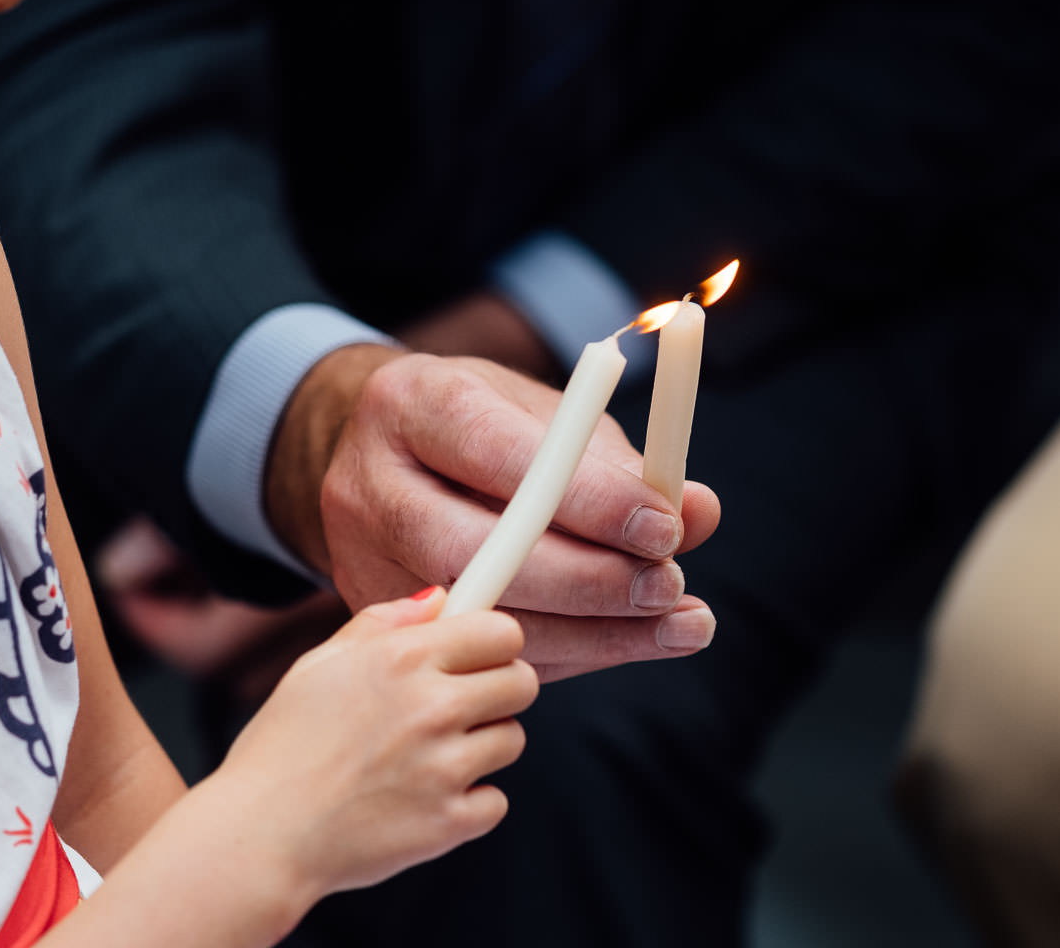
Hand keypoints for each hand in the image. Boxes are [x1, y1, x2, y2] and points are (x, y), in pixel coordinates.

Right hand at [213, 589, 537, 896]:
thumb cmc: (281, 747)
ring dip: (482, 746)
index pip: (502, 631)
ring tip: (429, 756)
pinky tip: (423, 799)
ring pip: (512, 740)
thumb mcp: (319, 665)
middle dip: (499, 689)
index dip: (496, 641)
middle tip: (462, 705)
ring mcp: (443, 768)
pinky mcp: (448, 823)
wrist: (258, 836)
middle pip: (522, 682)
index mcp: (400, 658)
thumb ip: (383, 622)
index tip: (484, 654)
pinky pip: (495, 802)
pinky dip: (468, 804)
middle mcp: (430, 707)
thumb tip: (438, 599)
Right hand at [266, 344, 720, 683]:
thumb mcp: (541, 414)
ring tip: (678, 627)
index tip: (666, 529)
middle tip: (669, 590)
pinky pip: (477, 654)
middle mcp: (369, 485)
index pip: (497, 454)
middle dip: (587, 581)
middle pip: (474, 550)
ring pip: (479, 617)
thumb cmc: (478, 427)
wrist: (372, 459)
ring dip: (592, 634)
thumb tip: (700, 511)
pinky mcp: (374, 620)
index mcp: (410, 405)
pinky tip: (622, 641)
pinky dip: (563, 653)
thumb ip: (618, 462)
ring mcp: (359, 560)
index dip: (588, 498)